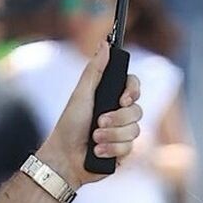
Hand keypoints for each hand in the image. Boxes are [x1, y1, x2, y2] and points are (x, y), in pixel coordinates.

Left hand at [44, 43, 143, 189]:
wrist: (65, 157)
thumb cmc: (69, 124)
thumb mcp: (81, 94)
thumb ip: (95, 70)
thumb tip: (105, 44)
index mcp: (110, 97)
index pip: (134, 87)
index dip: (132, 91)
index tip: (122, 99)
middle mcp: (119, 114)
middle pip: (137, 110)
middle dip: (117, 119)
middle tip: (98, 122)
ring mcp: (123, 134)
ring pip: (135, 131)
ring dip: (112, 135)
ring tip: (94, 139)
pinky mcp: (123, 152)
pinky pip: (130, 148)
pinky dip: (111, 149)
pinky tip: (97, 152)